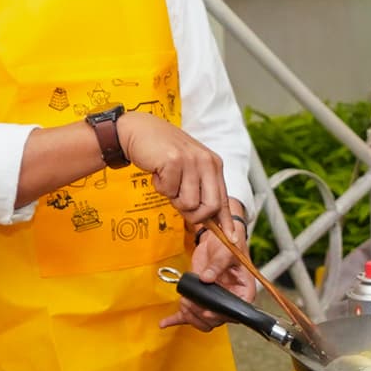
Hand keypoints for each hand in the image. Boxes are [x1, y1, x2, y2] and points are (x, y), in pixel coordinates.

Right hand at [119, 113, 234, 233]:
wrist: (140, 131)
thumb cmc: (163, 153)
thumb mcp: (189, 169)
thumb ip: (200, 190)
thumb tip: (210, 220)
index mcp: (214, 165)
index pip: (223, 199)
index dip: (225, 222)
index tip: (231, 239)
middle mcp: (207, 162)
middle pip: (210, 207)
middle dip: (194, 214)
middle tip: (178, 200)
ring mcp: (191, 161)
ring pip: (189, 203)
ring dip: (173, 197)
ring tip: (167, 179)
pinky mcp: (173, 161)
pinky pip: (169, 191)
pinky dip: (160, 186)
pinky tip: (158, 171)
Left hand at [175, 220, 260, 330]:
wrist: (216, 239)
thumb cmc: (229, 244)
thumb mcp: (226, 252)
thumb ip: (217, 265)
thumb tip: (206, 278)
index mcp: (243, 291)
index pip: (236, 312)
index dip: (222, 315)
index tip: (208, 312)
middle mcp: (229, 300)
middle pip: (217, 319)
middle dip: (201, 313)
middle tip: (191, 302)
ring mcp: (213, 300)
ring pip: (202, 320)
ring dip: (190, 314)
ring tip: (183, 302)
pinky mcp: (200, 298)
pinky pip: (188, 314)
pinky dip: (176, 319)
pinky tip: (165, 322)